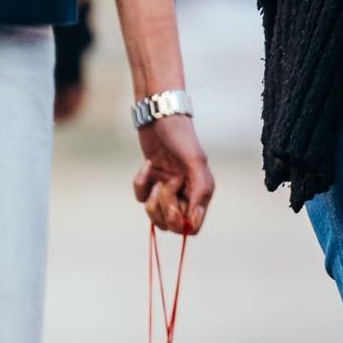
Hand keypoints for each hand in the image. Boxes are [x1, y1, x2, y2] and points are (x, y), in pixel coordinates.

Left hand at [132, 112, 213, 234]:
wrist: (160, 116)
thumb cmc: (180, 136)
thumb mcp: (194, 161)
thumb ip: (199, 191)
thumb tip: (194, 222)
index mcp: (201, 193)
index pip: (192, 226)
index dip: (181, 223)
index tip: (174, 208)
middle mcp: (185, 194)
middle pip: (171, 225)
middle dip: (164, 209)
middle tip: (163, 188)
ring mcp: (167, 188)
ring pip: (154, 215)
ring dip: (151, 200)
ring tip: (156, 179)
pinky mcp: (150, 180)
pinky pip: (141, 196)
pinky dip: (141, 182)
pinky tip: (147, 165)